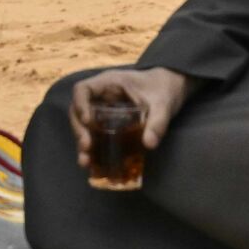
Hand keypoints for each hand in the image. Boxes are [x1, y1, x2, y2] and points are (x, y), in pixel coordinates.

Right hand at [68, 68, 191, 172]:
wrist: (170, 88)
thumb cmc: (164, 89)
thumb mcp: (163, 104)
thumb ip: (158, 122)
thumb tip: (149, 144)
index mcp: (109, 83)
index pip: (83, 89)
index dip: (80, 104)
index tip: (87, 121)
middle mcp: (101, 96)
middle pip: (78, 110)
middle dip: (79, 130)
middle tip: (86, 147)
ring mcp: (102, 110)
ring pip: (84, 125)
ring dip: (82, 143)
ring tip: (85, 162)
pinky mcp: (108, 123)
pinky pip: (95, 134)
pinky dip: (93, 149)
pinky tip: (94, 165)